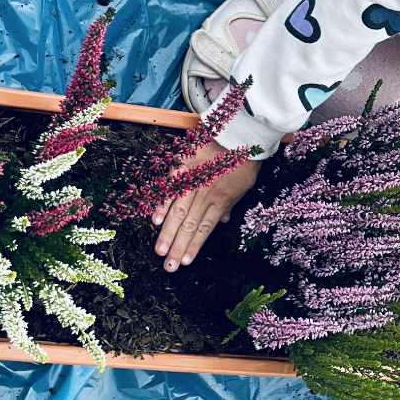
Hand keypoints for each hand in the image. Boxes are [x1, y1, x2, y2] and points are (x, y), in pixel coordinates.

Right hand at [152, 146, 260, 271]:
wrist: (240, 133)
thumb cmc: (244, 159)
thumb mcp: (244, 186)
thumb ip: (230, 204)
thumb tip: (223, 221)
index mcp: (221, 200)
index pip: (205, 229)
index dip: (194, 246)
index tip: (185, 262)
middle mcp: (206, 194)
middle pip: (189, 226)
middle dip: (178, 248)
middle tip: (168, 266)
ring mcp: (193, 180)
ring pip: (178, 212)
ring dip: (168, 233)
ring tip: (160, 250)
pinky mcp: (183, 166)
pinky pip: (171, 187)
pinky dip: (163, 203)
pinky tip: (155, 219)